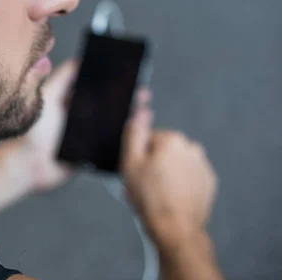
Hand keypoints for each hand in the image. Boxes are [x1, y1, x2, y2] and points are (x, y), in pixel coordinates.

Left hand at [19, 59, 150, 191]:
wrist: (29, 166)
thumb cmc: (32, 133)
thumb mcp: (47, 99)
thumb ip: (60, 79)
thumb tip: (78, 60)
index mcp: (72, 104)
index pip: (96, 90)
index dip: (112, 83)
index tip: (128, 76)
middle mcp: (81, 119)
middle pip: (109, 106)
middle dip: (126, 100)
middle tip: (141, 94)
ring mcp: (88, 137)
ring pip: (113, 126)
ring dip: (129, 119)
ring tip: (143, 113)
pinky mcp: (91, 155)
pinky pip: (111, 147)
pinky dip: (124, 142)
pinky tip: (136, 135)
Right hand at [121, 109, 217, 244]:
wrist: (175, 228)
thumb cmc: (150, 197)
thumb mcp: (130, 163)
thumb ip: (134, 134)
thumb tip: (140, 112)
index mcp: (172, 140)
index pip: (149, 139)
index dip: (139, 155)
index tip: (137, 171)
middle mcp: (192, 148)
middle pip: (164, 150)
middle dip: (155, 163)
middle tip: (145, 184)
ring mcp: (203, 166)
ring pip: (177, 164)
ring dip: (169, 173)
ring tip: (159, 194)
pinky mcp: (208, 183)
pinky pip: (189, 177)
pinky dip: (181, 184)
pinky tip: (171, 197)